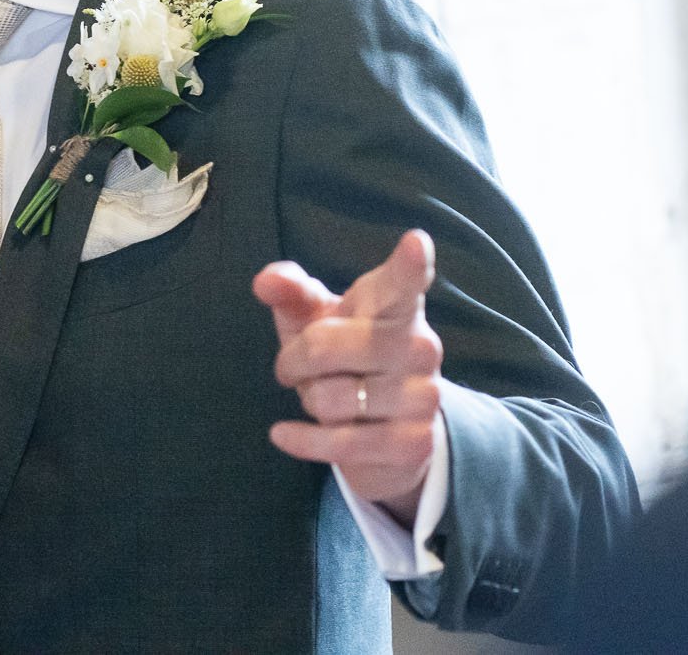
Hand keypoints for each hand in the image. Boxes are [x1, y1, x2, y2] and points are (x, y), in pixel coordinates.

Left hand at [252, 229, 444, 526]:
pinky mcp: (414, 442)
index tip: (415, 243)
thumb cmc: (346, 355)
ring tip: (322, 397)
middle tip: (295, 365)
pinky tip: (284, 434)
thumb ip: (291, 292)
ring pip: (330, 400)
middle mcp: (420, 346)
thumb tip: (264, 281)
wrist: (387, 429)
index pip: (403, 282)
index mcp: (396, 304)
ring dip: (309, 401)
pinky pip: (341, 444)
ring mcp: (424, 395)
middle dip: (294, 360)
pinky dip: (301, 440)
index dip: (409, 263)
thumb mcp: (316, 319)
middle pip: (324, 346)